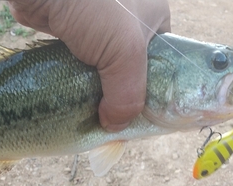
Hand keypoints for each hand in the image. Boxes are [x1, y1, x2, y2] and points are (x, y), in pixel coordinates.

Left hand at [9, 0, 170, 131]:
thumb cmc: (95, 8)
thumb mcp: (125, 52)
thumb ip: (128, 95)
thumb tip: (114, 126)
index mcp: (152, 18)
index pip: (161, 64)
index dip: (153, 91)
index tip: (140, 116)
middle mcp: (127, 23)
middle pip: (129, 71)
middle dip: (121, 96)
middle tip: (114, 121)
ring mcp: (97, 30)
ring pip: (103, 72)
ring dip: (97, 93)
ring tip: (94, 116)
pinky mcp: (71, 36)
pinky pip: (80, 67)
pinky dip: (76, 83)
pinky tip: (74, 100)